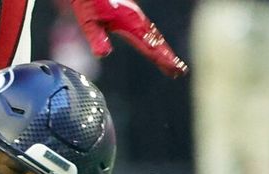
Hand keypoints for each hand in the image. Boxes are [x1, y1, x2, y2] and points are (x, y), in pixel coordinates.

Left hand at [68, 0, 187, 77]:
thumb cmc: (88, 3)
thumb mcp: (89, 22)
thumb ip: (97, 38)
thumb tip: (103, 54)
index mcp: (130, 25)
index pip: (150, 47)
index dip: (162, 60)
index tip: (175, 70)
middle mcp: (137, 20)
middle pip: (156, 42)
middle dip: (168, 57)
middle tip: (180, 71)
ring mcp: (135, 16)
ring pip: (154, 35)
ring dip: (163, 49)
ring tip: (172, 62)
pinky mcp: (131, 13)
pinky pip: (148, 29)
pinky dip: (155, 40)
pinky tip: (156, 44)